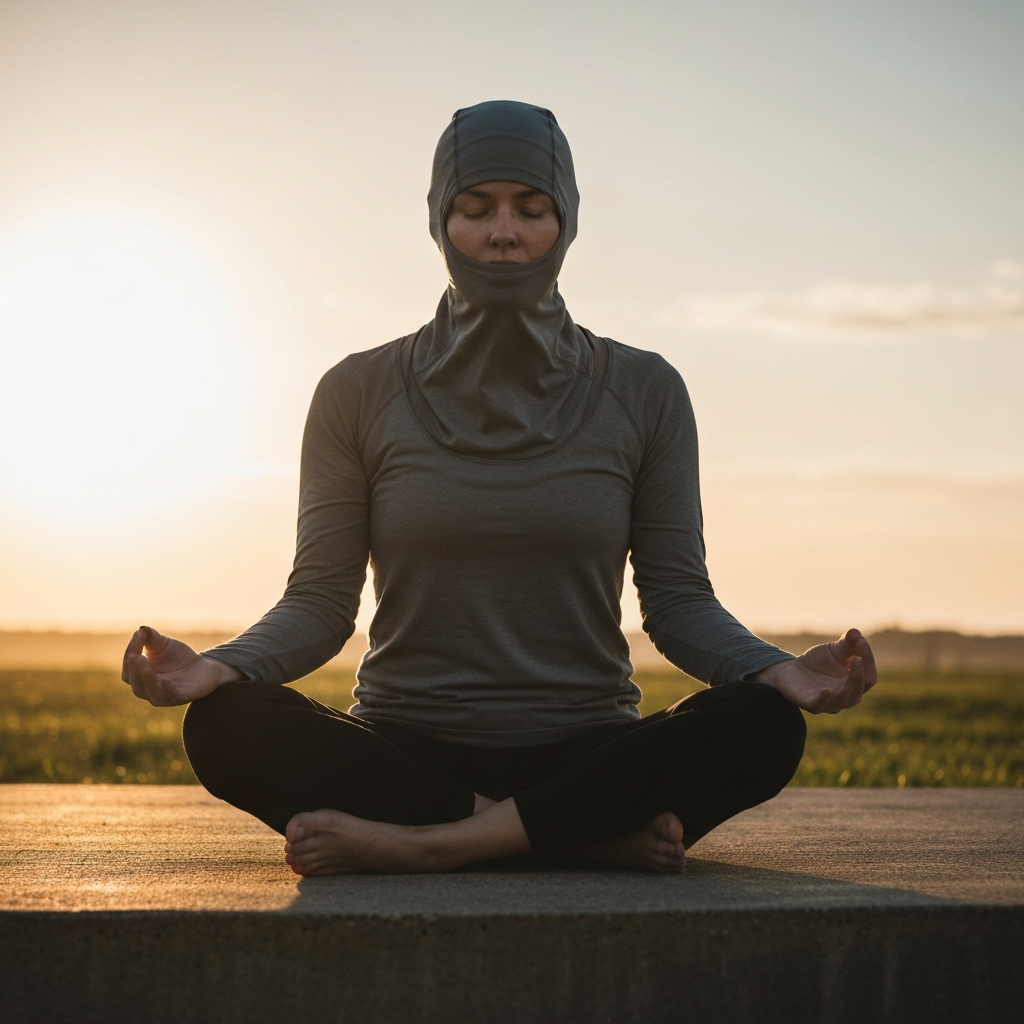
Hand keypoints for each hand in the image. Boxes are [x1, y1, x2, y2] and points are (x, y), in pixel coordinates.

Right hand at [121, 626, 240, 706]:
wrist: (204, 666)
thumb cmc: (178, 657)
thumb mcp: (163, 644)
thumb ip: (151, 637)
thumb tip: (140, 630)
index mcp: (141, 679)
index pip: (129, 671)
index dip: (130, 654)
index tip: (138, 635)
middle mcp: (151, 691)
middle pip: (137, 685)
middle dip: (135, 670)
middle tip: (136, 656)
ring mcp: (167, 696)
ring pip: (152, 693)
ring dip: (146, 678)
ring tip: (143, 661)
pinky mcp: (184, 696)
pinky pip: (173, 696)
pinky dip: (168, 689)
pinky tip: (165, 680)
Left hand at [755, 628, 876, 714]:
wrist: (790, 670)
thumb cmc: (818, 662)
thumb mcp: (834, 650)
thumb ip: (847, 643)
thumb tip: (857, 633)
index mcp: (855, 684)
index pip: (869, 676)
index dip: (868, 659)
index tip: (860, 641)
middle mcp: (845, 697)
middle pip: (859, 691)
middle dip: (860, 674)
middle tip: (858, 657)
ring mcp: (827, 703)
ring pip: (844, 701)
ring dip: (850, 686)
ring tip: (850, 666)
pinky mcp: (809, 703)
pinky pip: (818, 706)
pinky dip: (823, 699)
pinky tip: (826, 690)